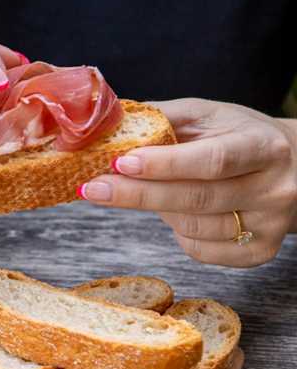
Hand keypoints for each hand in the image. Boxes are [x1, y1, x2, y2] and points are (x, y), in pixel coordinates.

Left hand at [79, 98, 296, 266]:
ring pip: (194, 228)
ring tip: (141, 193)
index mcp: (262, 146)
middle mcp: (273, 187)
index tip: (120, 162)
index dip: (164, 165)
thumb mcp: (208, 116)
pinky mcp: (259, 252)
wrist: (294, 167)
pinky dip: (177, 234)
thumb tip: (106, 124)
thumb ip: (162, 119)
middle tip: (93, 189)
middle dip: (137, 195)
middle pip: (196, 199)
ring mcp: (270, 224)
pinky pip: (200, 250)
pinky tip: (174, 213)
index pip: (211, 160)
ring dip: (156, 211)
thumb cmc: (237, 136)